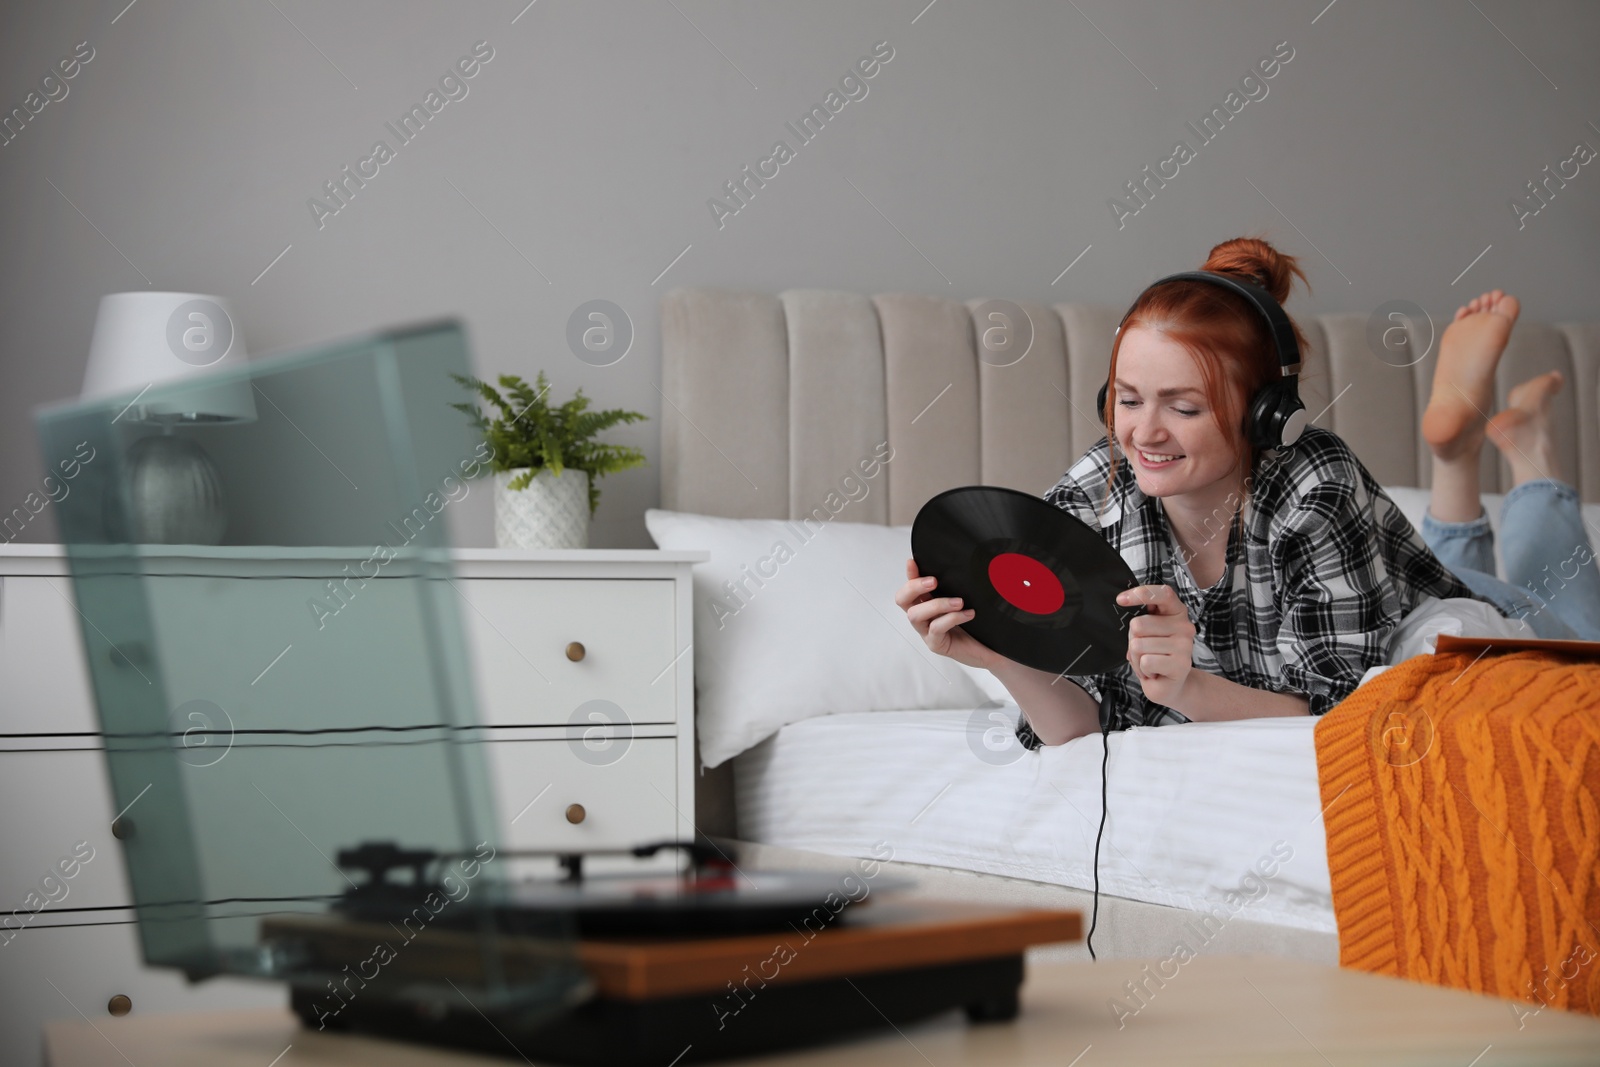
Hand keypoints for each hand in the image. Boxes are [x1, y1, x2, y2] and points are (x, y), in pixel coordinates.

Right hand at [895, 558, 995, 669]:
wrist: (990, 650)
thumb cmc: (977, 626)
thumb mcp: (966, 602)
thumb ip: (958, 587)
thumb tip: (962, 566)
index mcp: (927, 603)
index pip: (910, 587)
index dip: (909, 575)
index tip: (913, 562)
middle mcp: (923, 617)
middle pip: (902, 600)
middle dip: (914, 587)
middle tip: (933, 581)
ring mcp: (927, 632)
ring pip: (915, 615)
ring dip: (937, 604)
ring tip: (959, 602)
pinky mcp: (936, 644)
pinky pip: (936, 628)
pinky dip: (952, 618)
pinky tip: (968, 614)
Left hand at [1118, 584, 1195, 708]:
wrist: (1170, 685)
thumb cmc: (1156, 655)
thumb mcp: (1147, 633)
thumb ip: (1142, 621)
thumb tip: (1129, 612)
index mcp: (1176, 612)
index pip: (1162, 594)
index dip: (1140, 593)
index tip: (1120, 600)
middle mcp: (1184, 626)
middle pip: (1138, 624)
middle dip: (1132, 640)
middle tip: (1145, 651)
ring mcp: (1184, 645)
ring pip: (1138, 645)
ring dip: (1137, 658)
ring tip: (1150, 663)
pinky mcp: (1181, 664)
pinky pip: (1146, 661)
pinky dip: (1143, 670)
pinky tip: (1154, 672)